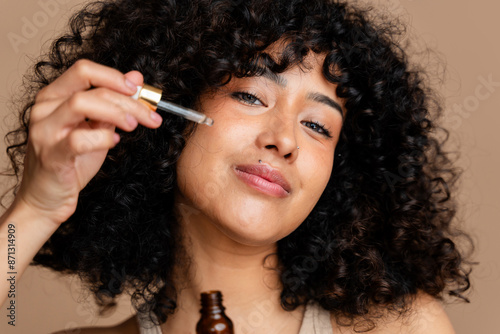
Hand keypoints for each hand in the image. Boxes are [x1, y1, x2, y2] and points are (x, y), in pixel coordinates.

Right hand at [15, 59, 162, 225]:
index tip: (138, 90)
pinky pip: (79, 139)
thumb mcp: (96, 128)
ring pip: (81, 104)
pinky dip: (102, 138)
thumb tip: (136, 79)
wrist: (47, 198)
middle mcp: (45, 109)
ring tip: (134, 125)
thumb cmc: (71, 162)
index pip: (84, 70)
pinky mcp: (51, 155)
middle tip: (149, 114)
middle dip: (126, 98)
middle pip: (89, 86)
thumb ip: (113, 103)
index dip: (114, 76)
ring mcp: (45, 131)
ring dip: (116, 112)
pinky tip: (113, 142)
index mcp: (54, 97)